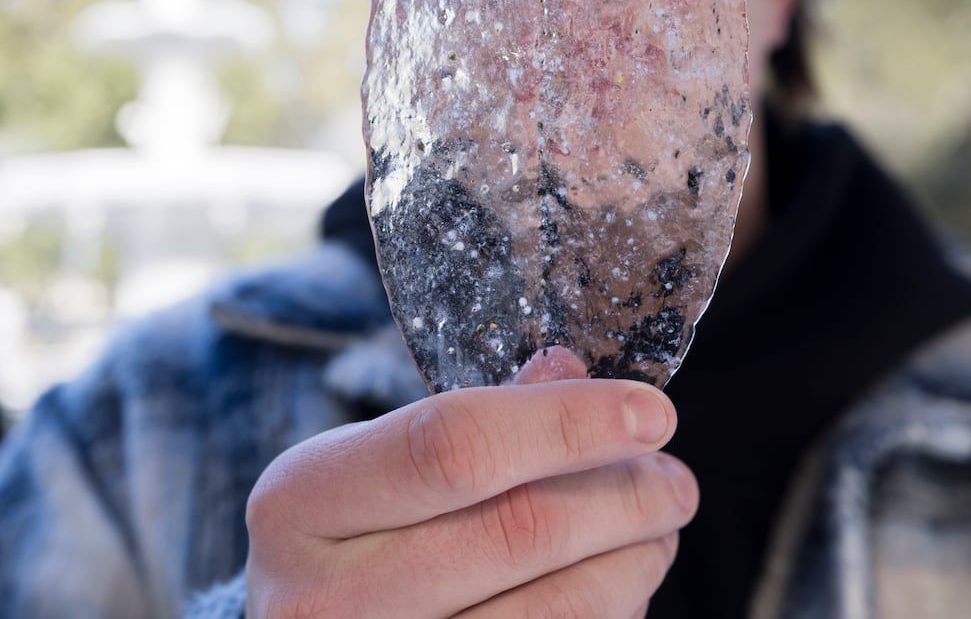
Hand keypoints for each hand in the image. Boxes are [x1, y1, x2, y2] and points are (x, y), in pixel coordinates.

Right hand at [244, 348, 695, 617]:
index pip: (452, 447)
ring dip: (633, 561)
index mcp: (299, 503)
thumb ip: (462, 422)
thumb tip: (572, 375)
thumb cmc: (335, 547)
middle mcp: (325, 599)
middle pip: (519, 532)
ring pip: (558, 611)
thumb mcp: (362, 470)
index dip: (566, 424)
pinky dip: (609, 613)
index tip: (649, 411)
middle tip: (670, 478)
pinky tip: (615, 585)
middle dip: (623, 495)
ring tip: (656, 529)